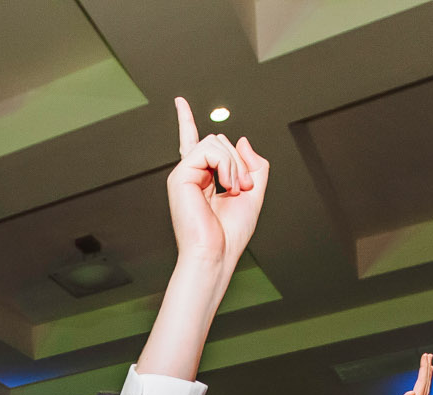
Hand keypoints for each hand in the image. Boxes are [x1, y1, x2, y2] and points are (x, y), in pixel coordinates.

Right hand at [169, 98, 268, 272]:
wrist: (215, 254)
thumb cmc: (230, 234)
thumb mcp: (254, 194)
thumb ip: (254, 166)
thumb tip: (242, 140)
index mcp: (204, 179)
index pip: (195, 144)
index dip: (186, 122)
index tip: (179, 102)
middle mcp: (191, 174)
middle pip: (220, 142)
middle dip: (240, 161)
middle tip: (243, 189)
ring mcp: (184, 174)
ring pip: (215, 142)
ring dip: (234, 164)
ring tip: (234, 190)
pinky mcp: (179, 176)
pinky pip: (208, 150)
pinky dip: (225, 165)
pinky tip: (226, 186)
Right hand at [395, 355, 432, 394]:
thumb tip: (409, 392)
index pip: (421, 382)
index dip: (423, 369)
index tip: (425, 357)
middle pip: (425, 382)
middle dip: (427, 368)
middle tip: (428, 356)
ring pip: (425, 388)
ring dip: (427, 376)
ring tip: (429, 367)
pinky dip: (424, 387)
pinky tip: (423, 387)